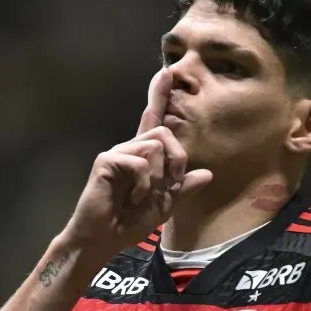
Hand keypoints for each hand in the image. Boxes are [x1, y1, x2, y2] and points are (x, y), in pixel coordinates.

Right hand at [62, 69, 212, 256]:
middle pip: (164, 134)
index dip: (159, 95)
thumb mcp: (164, 206)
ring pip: (154, 146)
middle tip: (165, 189)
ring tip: (144, 197)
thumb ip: (183, 188)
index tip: (167, 71)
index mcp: (144, 156)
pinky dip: (144, 185)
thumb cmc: (129, 222)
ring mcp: (117, 152)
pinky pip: (140, 162)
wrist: (102, 239)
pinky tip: (134, 199)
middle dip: (175, 161)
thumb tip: (207, 174)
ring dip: (158, 177)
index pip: (154, 120)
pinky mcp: (107, 161)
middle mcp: (130, 148)